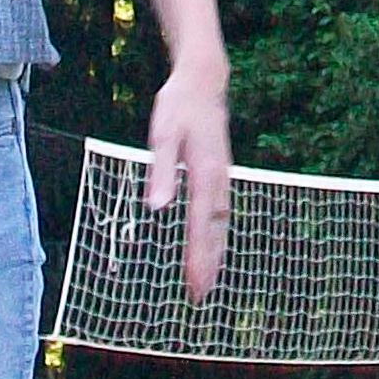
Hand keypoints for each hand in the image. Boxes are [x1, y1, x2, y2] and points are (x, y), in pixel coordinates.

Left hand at [145, 62, 231, 303]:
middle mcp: (219, 180)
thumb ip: (160, 171)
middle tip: (200, 297)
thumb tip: (156, 208)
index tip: (195, 284)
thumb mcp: (162, 134)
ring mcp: (222, 178)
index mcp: (205, 173)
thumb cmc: (178, 106)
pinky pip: (219, 213)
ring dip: (215, 254)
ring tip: (207, 283)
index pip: (200, 225)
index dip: (199, 257)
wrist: (204, 81)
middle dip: (209, 265)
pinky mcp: (219, 175)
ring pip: (220, 224)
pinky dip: (216, 236)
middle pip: (215, 231)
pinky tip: (211, 248)